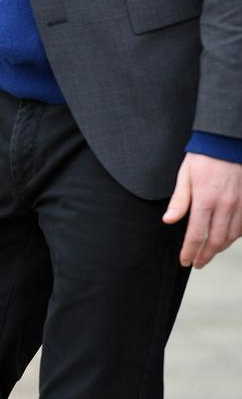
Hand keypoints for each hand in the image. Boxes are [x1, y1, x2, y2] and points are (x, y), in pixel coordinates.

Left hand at [163, 153, 241, 267]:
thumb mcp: (185, 174)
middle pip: (215, 241)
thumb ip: (180, 200)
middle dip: (205, 256)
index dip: (190, 251)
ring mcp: (239, 205)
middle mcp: (225, 205)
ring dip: (219, 248)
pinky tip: (226, 238)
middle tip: (197, 263)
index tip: (185, 260)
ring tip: (209, 253)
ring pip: (231, 236)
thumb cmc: (204, 156)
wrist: (226, 141)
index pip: (196, 235)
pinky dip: (234, 236)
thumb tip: (169, 220)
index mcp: (205, 199)